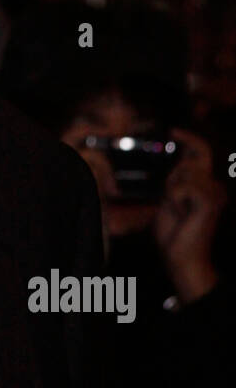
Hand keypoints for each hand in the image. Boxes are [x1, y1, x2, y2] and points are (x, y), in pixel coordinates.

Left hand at [153, 129, 225, 304]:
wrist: (181, 257)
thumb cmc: (174, 232)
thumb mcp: (170, 198)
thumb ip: (177, 179)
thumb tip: (181, 158)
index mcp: (207, 185)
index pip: (201, 152)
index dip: (189, 138)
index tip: (172, 130)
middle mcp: (216, 187)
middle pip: (191, 160)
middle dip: (174, 178)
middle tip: (175, 205)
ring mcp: (216, 193)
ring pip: (183, 174)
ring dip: (172, 192)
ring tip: (179, 212)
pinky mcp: (210, 201)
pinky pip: (182, 186)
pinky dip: (174, 198)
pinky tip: (182, 213)